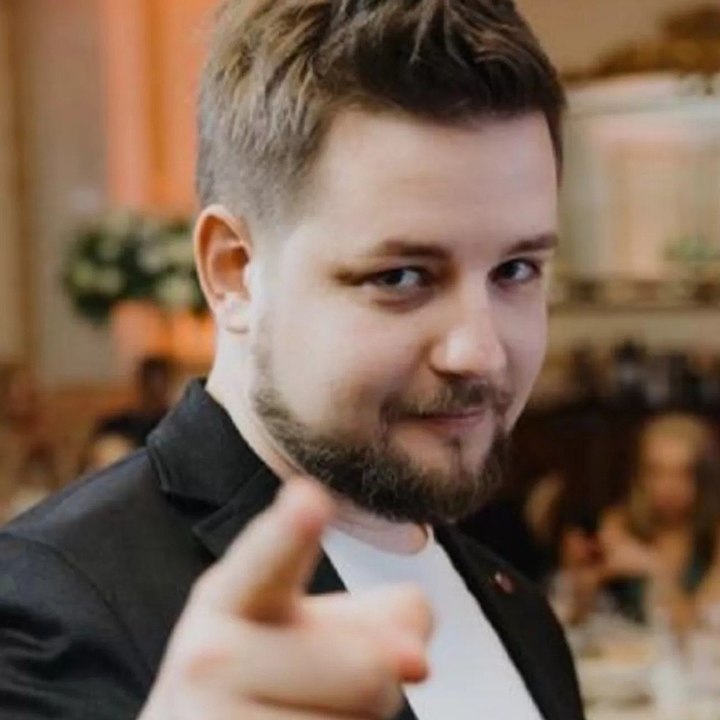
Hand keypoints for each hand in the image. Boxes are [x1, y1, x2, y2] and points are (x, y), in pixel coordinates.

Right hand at [139, 478, 431, 719]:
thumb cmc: (265, 671)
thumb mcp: (306, 621)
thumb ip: (376, 616)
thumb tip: (414, 661)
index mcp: (234, 594)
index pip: (268, 559)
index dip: (290, 530)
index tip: (309, 497)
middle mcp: (211, 657)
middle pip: (370, 668)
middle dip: (376, 681)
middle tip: (327, 683)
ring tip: (299, 712)